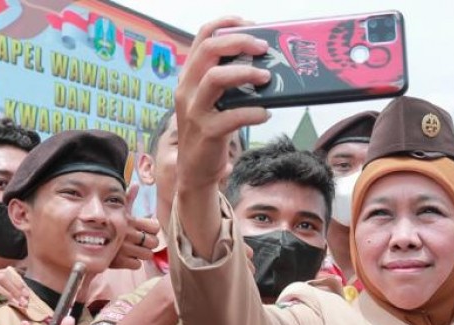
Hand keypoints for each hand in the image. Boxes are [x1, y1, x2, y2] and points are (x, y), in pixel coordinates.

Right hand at [110, 182, 160, 269]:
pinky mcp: (119, 262)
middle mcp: (129, 234)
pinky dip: (133, 262)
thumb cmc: (102, 223)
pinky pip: (137, 265)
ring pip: (147, 255)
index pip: (155, 227)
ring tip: (134, 249)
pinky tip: (127, 257)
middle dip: (149, 243)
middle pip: (154, 242)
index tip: (147, 230)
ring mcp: (125, 249)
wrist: (84, 241)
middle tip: (142, 242)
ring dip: (142, 253)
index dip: (153, 229)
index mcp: (130, 221)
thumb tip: (136, 185)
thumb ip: (128, 199)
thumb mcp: (115, 209)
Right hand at [174, 17, 269, 196]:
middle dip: (239, 42)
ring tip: (267, 77)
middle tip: (263, 48)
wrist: (195, 172)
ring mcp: (194, 111)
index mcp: (189, 77)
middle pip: (209, 50)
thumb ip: (228, 81)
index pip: (202, 36)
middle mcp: (187, 89)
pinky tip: (265, 114)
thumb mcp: (214, 101)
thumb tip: (262, 62)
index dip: (226, 24)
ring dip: (246, 73)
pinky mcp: (206, 132)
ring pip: (216, 78)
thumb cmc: (211, 131)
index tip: (249, 24)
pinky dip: (253, 112)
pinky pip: (232, 116)